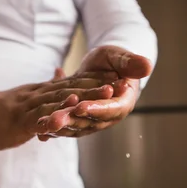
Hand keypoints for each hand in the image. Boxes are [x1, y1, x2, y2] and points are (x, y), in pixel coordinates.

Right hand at [0, 72, 114, 149]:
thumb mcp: (26, 97)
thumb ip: (44, 89)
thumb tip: (59, 76)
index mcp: (40, 92)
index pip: (71, 84)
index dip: (94, 81)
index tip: (115, 77)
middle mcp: (38, 96)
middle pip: (71, 89)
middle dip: (97, 87)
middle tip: (119, 83)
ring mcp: (29, 107)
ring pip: (60, 101)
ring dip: (84, 97)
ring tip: (106, 94)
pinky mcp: (20, 120)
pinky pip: (39, 118)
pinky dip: (54, 116)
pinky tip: (68, 114)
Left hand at [37, 45, 152, 139]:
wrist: (104, 69)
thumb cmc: (116, 61)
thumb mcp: (122, 57)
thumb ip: (132, 63)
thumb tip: (147, 66)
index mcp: (122, 102)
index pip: (110, 109)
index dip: (96, 108)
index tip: (81, 106)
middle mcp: (108, 116)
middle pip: (89, 122)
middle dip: (71, 121)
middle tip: (55, 119)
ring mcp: (93, 121)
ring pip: (75, 127)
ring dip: (60, 127)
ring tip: (43, 124)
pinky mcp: (80, 122)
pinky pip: (67, 127)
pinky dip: (54, 128)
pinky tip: (39, 130)